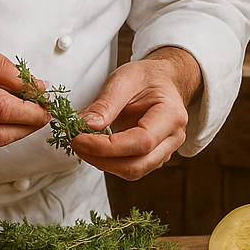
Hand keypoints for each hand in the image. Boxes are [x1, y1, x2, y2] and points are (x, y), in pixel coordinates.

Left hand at [70, 47, 201, 180]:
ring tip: (83, 145)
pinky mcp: (153, 157)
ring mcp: (165, 151)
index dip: (108, 147)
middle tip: (77, 144)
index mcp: (171, 116)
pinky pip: (131, 167)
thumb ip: (106, 103)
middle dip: (102, 160)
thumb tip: (86, 125)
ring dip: (104, 163)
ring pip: (133, 171)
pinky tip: (96, 148)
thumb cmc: (148, 78)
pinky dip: (109, 162)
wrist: (163, 80)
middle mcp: (172, 138)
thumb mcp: (124, 80)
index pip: (141, 142)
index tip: (80, 139)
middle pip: (137, 164)